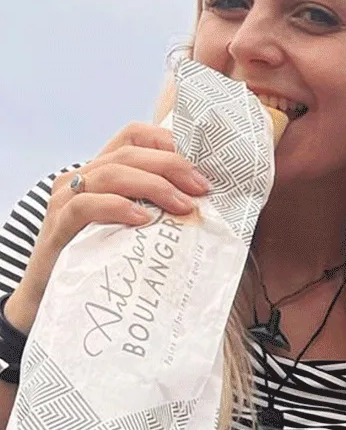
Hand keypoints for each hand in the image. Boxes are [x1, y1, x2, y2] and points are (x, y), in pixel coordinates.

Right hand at [3, 123, 209, 330]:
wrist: (54, 295)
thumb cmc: (104, 257)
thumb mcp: (134, 225)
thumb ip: (160, 206)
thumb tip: (208, 201)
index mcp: (102, 171)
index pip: (133, 134)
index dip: (167, 141)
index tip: (201, 163)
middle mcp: (81, 177)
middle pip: (129, 153)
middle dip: (172, 166)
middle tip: (202, 188)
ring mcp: (65, 199)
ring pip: (111, 173)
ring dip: (154, 186)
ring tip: (183, 206)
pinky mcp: (57, 226)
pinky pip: (86, 205)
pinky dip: (118, 207)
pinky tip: (143, 219)